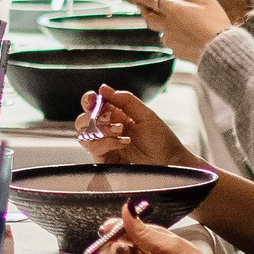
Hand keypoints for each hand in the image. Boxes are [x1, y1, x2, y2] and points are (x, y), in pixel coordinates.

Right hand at [74, 83, 195, 165]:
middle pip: (83, 120)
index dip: (89, 100)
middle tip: (109, 118)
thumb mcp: (146, 115)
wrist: (169, 164)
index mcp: (117, 116)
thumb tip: (103, 89)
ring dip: (101, 130)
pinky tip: (122, 143)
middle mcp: (109, 130)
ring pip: (85, 134)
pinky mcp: (105, 161)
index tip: (92, 99)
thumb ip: (125, 100)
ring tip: (120, 132)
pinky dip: (106, 143)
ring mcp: (106, 146)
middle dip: (93, 116)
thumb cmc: (162, 141)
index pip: (94, 105)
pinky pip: (94, 149)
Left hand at [120, 0, 232, 64]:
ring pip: (160, 29)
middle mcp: (166, 24)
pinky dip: (174, 35)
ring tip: (176, 20)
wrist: (220, 50)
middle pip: (148, 16)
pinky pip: (170, 40)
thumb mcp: (206, 1)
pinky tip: (187, 34)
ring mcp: (169, 39)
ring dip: (162, 23)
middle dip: (144, 9)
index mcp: (172, 8)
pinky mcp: (175, 51)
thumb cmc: (215, 23)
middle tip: (141, 4)